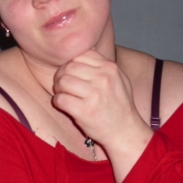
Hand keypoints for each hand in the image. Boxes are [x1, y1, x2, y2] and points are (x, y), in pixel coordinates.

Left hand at [53, 49, 152, 182]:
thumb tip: (85, 52)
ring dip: (58, 88)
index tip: (70, 73)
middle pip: (68, 67)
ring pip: (62, 81)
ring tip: (64, 95)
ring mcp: (94, 95)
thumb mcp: (119, 79)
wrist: (125, 131)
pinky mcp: (84, 111)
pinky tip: (64, 105)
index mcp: (110, 68)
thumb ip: (103, 65)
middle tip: (63, 86)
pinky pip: (60, 99)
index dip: (71, 63)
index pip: (80, 55)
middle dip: (61, 75)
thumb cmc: (120, 105)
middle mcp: (103, 78)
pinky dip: (58, 101)